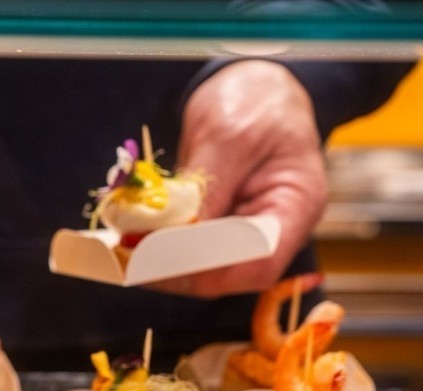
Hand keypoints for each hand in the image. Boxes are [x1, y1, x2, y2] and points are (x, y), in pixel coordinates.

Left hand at [150, 60, 326, 298]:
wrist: (256, 85)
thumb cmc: (255, 100)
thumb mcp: (229, 134)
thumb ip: (207, 187)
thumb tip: (177, 234)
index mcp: (297, 204)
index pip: (258, 264)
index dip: (208, 270)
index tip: (159, 259)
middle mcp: (277, 228)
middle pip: (230, 274)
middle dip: (178, 270)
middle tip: (129, 258)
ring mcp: (250, 231)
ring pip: (207, 267)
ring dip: (165, 262)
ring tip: (125, 250)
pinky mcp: (224, 226)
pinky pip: (195, 249)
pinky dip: (164, 247)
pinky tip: (135, 238)